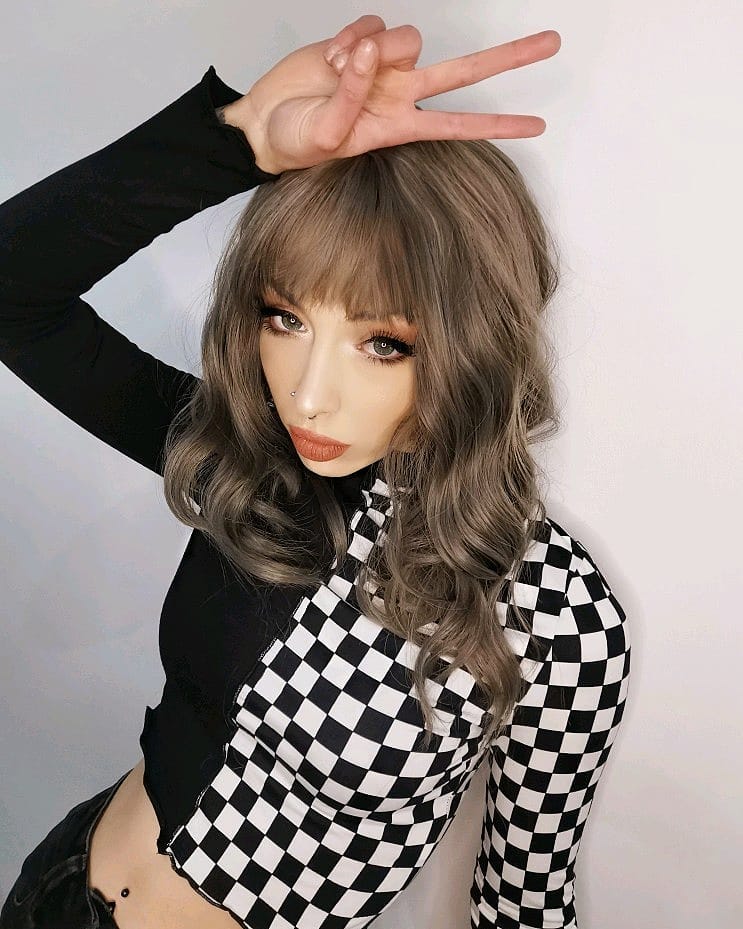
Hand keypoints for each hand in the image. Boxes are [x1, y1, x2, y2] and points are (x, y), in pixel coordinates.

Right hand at [222, 13, 560, 174]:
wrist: (265, 123)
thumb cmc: (296, 142)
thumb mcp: (326, 134)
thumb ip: (351, 94)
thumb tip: (368, 52)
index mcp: (399, 127)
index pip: (459, 125)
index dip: (497, 125)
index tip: (538, 126)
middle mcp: (400, 94)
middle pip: (464, 72)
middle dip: (507, 58)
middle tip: (552, 44)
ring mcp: (382, 66)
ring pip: (407, 37)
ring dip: (371, 50)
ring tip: (337, 71)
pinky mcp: (361, 42)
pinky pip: (372, 22)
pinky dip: (350, 36)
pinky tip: (330, 58)